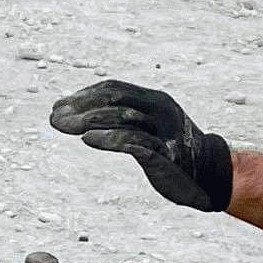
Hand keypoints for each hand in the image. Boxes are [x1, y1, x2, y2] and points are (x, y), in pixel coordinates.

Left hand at [49, 78, 234, 211]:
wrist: (207, 175)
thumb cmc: (168, 150)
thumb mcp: (144, 129)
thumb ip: (117, 121)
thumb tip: (75, 117)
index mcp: (154, 99)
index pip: (114, 88)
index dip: (84, 95)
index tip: (58, 106)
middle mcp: (159, 110)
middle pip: (116, 100)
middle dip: (82, 107)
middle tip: (55, 118)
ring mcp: (163, 131)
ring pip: (124, 118)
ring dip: (91, 121)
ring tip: (65, 125)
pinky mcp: (165, 154)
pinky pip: (135, 143)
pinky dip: (110, 140)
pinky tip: (89, 141)